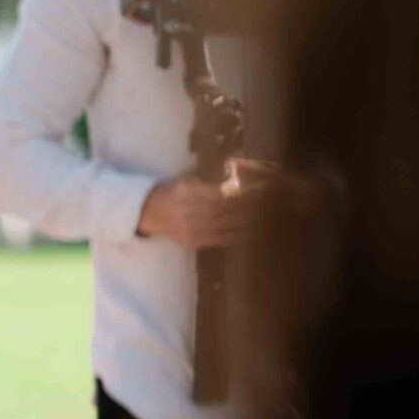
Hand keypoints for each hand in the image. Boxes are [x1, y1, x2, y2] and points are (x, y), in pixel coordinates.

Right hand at [136, 170, 264, 247]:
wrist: (148, 213)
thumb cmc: (172, 192)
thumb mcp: (187, 180)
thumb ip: (209, 179)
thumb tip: (237, 177)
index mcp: (189, 192)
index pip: (221, 194)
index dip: (242, 194)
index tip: (260, 190)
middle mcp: (190, 212)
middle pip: (226, 210)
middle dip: (249, 207)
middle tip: (271, 204)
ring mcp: (192, 229)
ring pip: (225, 225)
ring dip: (247, 222)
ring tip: (267, 217)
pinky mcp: (193, 241)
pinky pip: (219, 240)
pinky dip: (236, 236)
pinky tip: (252, 233)